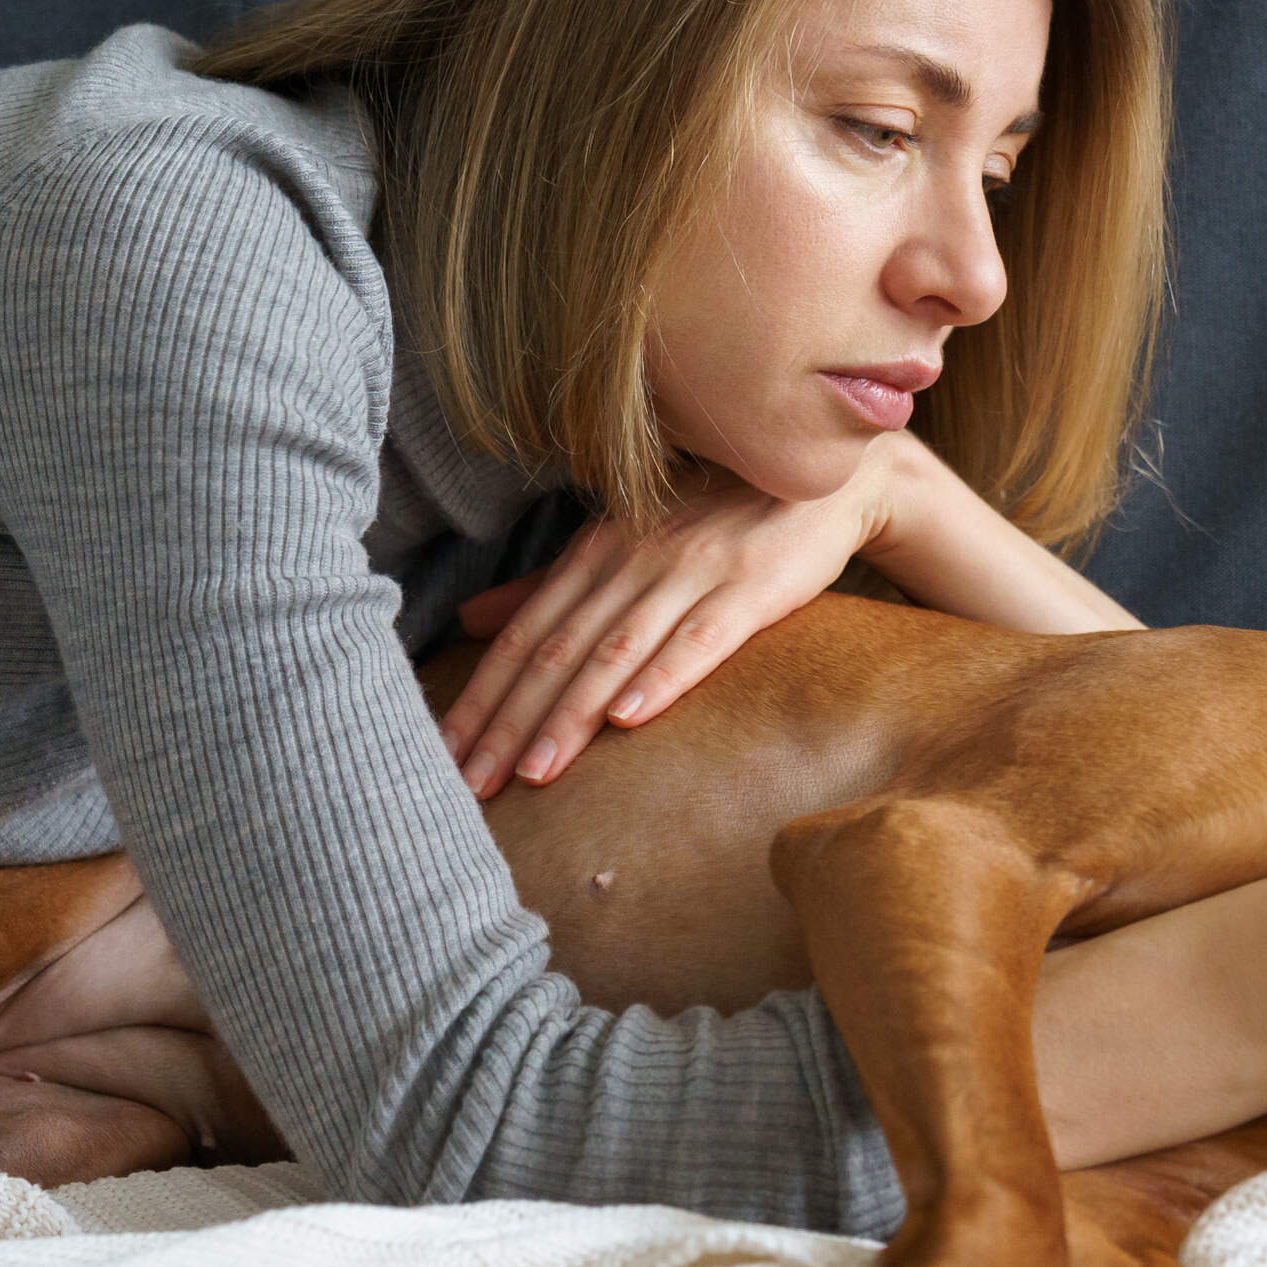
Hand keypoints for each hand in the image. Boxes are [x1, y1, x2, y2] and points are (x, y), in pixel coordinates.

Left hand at [440, 451, 900, 794]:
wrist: (822, 479)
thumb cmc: (717, 516)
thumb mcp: (623, 542)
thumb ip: (547, 587)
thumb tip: (469, 621)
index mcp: (594, 552)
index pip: (521, 635)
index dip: (480, 697)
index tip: (444, 755)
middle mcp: (632, 559)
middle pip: (556, 651)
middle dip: (508, 723)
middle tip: (469, 786)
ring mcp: (691, 573)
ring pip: (615, 652)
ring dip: (570, 715)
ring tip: (533, 774)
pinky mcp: (752, 588)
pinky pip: (699, 638)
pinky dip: (661, 677)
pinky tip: (629, 718)